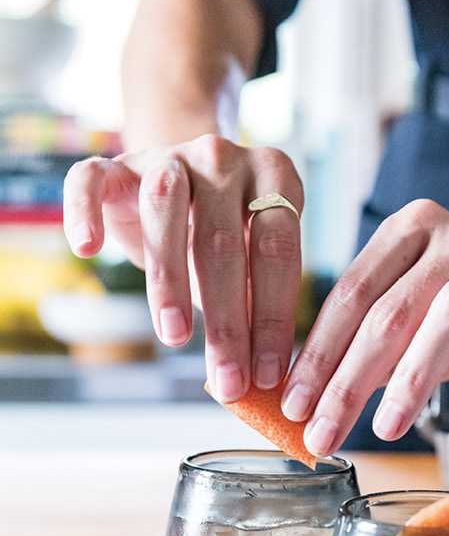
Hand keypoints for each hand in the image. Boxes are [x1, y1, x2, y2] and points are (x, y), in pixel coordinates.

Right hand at [63, 135, 303, 402]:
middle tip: (227, 380)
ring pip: (164, 209)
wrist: (177, 183)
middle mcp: (223, 157)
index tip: (267, 375)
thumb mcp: (251, 264)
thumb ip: (258, 304)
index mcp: (274, 175)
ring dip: (169, 281)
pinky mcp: (115, 165)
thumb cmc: (222, 237)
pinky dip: (83, 211)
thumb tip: (266, 380)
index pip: (277, 250)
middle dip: (227, 322)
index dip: (273, 317)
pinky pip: (90, 179)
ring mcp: (168, 154)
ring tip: (175, 338)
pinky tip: (87, 249)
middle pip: (224, 241)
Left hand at [281, 200, 448, 458]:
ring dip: (415, 375)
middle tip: (325, 432)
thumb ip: (366, 349)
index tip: (293, 406)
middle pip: (393, 308)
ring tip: (386, 426)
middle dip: (351, 379)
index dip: (318, 354)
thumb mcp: (409, 325)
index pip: (352, 293)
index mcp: (410, 230)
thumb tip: (310, 402)